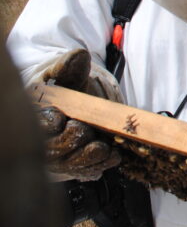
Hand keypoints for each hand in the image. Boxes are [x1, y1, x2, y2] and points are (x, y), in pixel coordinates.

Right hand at [33, 49, 121, 180]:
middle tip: (85, 132)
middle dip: (71, 142)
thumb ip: (69, 66)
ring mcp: (59, 155)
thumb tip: (79, 56)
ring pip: (70, 164)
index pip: (37, 124)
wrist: (76, 98)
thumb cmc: (65, 84)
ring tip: (105, 150)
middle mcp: (44, 139)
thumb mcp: (65, 71)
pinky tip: (111, 158)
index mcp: (36, 115)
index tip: (61, 119)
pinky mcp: (75, 163)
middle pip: (53, 149)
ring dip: (88, 159)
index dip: (48, 123)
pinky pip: (85, 170)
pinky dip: (98, 166)